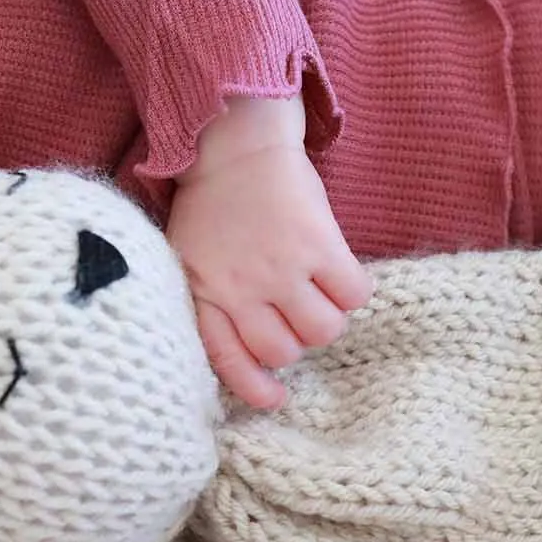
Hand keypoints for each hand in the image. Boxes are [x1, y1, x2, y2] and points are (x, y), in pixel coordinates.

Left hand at [167, 96, 368, 409]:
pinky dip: (353, 292)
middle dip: (294, 342)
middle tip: (293, 314)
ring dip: (326, 319)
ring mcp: (281, 268)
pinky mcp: (319, 244)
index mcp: (203, 293)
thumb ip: (206, 303)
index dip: (254, 388)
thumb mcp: (186, 258)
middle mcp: (241, 288)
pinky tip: (339, 274)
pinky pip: (354, 295)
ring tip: (318, 294)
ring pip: (323, 332)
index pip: (229, 362)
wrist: (235, 144)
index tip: (275, 397)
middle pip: (284, 352)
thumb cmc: (210, 205)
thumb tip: (242, 356)